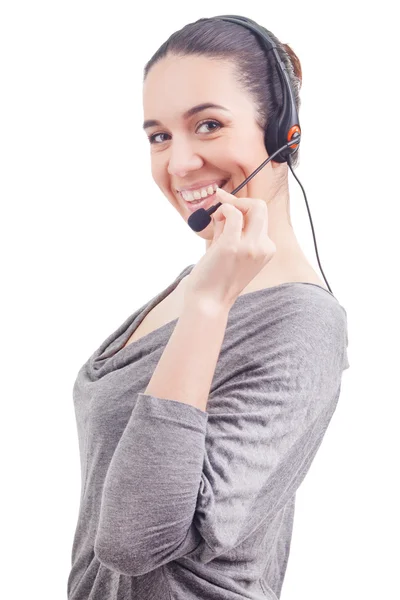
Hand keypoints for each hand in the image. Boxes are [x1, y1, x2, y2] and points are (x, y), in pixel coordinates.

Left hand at [184, 186, 276, 310]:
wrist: (208, 302)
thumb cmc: (216, 277)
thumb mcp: (231, 249)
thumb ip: (233, 229)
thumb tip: (227, 205)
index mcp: (266, 249)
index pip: (261, 216)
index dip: (243, 205)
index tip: (225, 203)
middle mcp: (263, 247)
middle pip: (261, 207)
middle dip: (239, 200)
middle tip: (221, 205)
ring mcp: (250, 247)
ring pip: (252, 206)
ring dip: (230, 206)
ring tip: (216, 221)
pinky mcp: (233, 246)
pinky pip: (233, 213)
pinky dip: (223, 209)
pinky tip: (215, 219)